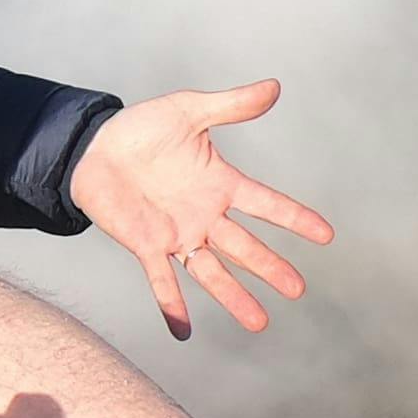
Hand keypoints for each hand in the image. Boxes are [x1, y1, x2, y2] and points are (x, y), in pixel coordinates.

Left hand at [65, 79, 334, 340]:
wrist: (92, 146)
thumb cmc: (141, 130)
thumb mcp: (186, 111)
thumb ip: (230, 105)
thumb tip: (273, 87)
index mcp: (219, 183)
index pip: (265, 203)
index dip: (294, 218)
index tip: (326, 235)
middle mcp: (204, 215)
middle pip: (245, 246)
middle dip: (270, 267)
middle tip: (297, 289)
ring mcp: (177, 233)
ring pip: (212, 271)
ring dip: (234, 295)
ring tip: (260, 322)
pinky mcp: (146, 245)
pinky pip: (162, 279)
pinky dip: (171, 305)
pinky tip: (182, 330)